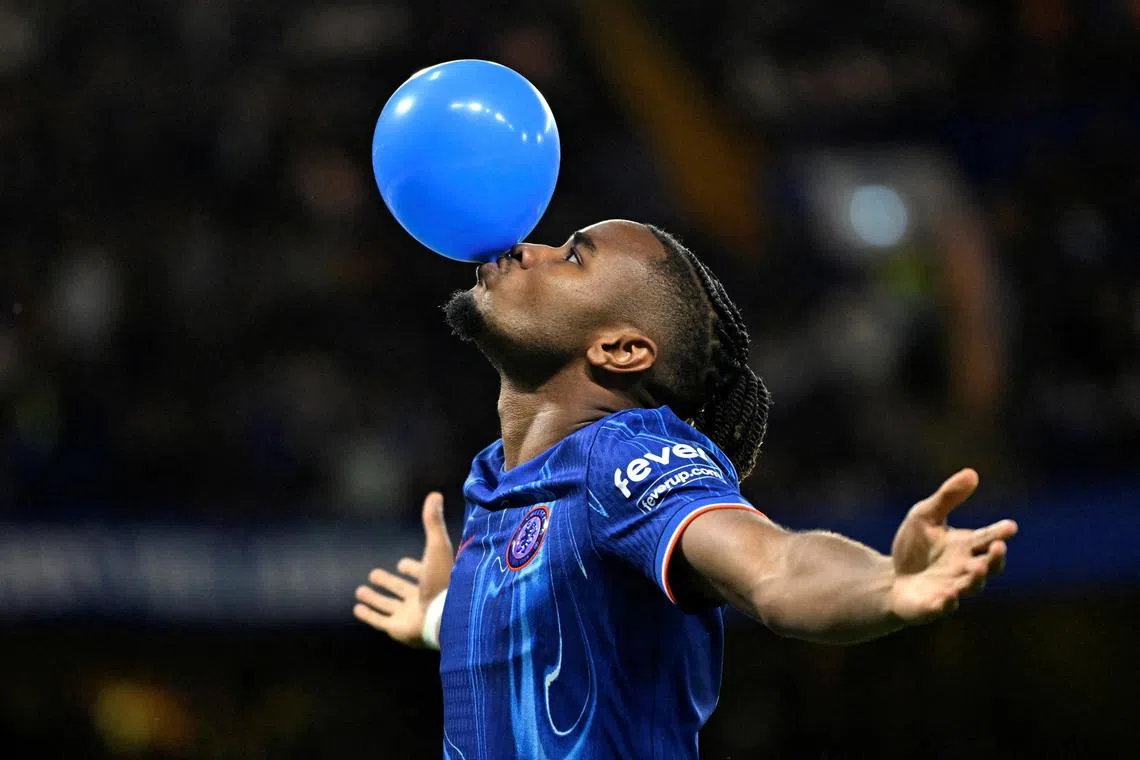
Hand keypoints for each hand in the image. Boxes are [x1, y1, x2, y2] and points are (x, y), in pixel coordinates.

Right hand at [354, 492, 453, 646]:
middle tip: (374, 574)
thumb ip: (433, 522)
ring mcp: (410, 615)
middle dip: (389, 582)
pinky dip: (368, 615)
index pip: (420, 572)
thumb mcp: (436, 546)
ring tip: (360, 591)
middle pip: (402, 589)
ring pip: (389, 605)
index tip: (401, 563)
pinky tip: (357, 609)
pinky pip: (380, 621)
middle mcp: (422, 598)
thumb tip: (435, 493)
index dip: (411, 567)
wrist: (442, 617)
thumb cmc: (442, 581)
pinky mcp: (398, 629)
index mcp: (433, 581)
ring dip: (375, 598)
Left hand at [888, 469, 1017, 624]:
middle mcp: (964, 569)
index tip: (1010, 526)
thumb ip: (947, 498)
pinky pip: (944, 606)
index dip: (999, 533)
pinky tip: (949, 596)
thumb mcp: (925, 516)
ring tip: (977, 569)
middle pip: (987, 565)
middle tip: (999, 548)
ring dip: (976, 579)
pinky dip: (948, 602)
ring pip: (971, 586)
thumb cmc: (914, 548)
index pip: (987, 538)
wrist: (890, 580)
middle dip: (994, 558)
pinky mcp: (933, 606)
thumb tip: (972, 472)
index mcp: (965, 546)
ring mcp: (952, 589)